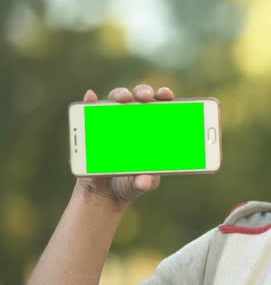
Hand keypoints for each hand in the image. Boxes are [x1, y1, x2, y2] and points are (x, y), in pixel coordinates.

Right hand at [76, 84, 174, 204]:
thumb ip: (146, 181)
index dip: (164, 96)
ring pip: (117, 100)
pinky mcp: (93, 126)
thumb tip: (146, 181)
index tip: (166, 94)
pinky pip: (90, 110)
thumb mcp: (141, 183)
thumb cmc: (130, 182)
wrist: (104, 192)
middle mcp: (133, 119)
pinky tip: (90, 97)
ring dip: (121, 94)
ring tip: (124, 99)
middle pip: (140, 98)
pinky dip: (89, 102)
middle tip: (146, 97)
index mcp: (151, 128)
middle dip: (144, 92)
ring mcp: (113, 121)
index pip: (160, 106)